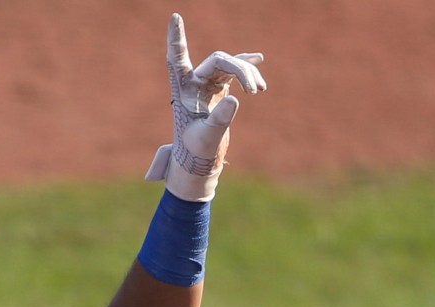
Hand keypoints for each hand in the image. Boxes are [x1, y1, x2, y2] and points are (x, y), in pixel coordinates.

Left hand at [144, 14, 265, 201]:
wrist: (199, 161)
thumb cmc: (196, 151)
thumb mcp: (207, 137)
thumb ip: (219, 119)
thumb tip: (235, 99)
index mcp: (183, 89)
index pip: (177, 57)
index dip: (176, 37)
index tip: (175, 17)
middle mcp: (194, 82)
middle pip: (219, 61)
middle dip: (240, 70)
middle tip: (255, 91)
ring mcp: (207, 84)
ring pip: (230, 65)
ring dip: (247, 73)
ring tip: (260, 90)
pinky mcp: (219, 90)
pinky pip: (234, 71)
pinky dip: (246, 67)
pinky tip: (258, 59)